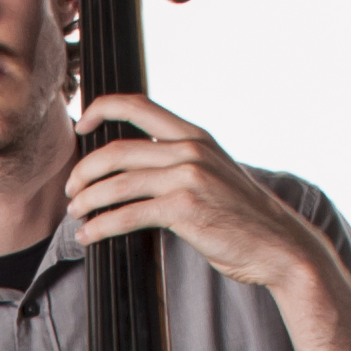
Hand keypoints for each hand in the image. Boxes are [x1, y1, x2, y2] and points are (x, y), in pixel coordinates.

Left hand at [68, 93, 327, 297]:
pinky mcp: (185, 208)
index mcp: (195, 135)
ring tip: (75, 214)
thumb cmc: (243, 216)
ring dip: (87, 200)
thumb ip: (180, 164)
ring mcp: (188, 177)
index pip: (138, 105)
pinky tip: (89, 236)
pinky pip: (128, 215)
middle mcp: (190, 149)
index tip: (82, 123)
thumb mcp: (214, 174)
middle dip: (83, 170)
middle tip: (71, 190)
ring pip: (117, 183)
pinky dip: (101, 226)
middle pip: (117, 150)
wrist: (279, 244)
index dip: (102, 108)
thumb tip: (137, 171)